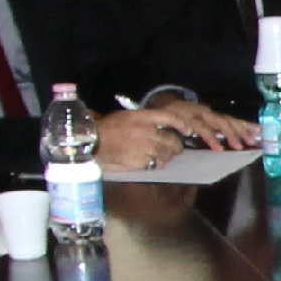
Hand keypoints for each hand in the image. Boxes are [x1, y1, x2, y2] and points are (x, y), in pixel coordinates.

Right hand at [92, 105, 223, 169]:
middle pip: (172, 140)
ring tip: (161, 156)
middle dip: (175, 146)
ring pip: (166, 154)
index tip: (188, 130)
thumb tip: (161, 127)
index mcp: (143, 117)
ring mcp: (144, 146)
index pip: (170, 118)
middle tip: (174, 148)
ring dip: (166, 156)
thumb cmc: (106, 129)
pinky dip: (157, 164)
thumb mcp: (126, 117)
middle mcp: (146, 130)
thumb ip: (145, 120)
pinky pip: (157, 164)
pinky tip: (152, 162)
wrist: (92, 143)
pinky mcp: (141, 161)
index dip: (182, 125)